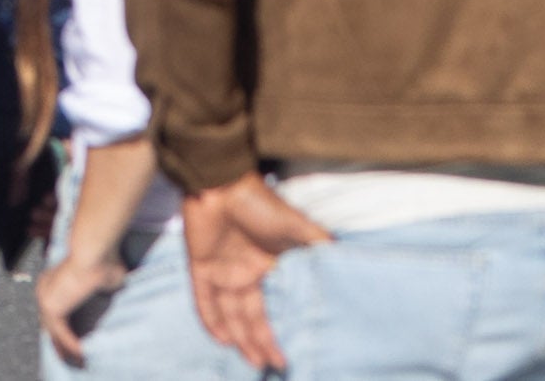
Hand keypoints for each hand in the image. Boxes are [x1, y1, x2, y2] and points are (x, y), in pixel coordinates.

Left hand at [36, 249, 127, 365]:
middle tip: (73, 357)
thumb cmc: (104, 259)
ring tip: (79, 361)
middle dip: (59, 342)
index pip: (54, 310)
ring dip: (66, 348)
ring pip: (54, 332)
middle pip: (49, 324)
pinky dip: (71, 345)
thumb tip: (112, 292)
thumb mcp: (105, 278)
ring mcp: (46, 299)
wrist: (95, 251)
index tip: (74, 338)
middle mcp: (45, 289)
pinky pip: (62, 333)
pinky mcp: (52, 308)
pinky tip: (82, 355)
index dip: (62, 326)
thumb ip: (102, 289)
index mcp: (53, 281)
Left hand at [179, 176, 327, 367]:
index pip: (269, 308)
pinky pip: (203, 298)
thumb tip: (345, 259)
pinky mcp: (200, 264)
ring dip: (238, 337)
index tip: (287, 356)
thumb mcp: (296, 226)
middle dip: (258, 342)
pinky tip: (221, 339)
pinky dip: (210, 319)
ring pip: (229, 313)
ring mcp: (221, 270)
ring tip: (250, 360)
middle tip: (268, 365)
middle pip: (249, 317)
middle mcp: (243, 273)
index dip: (274, 332)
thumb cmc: (261, 203)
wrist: (223, 182)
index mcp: (266, 267)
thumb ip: (319, 243)